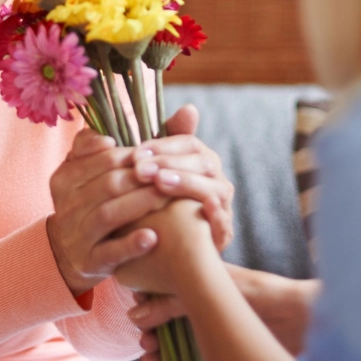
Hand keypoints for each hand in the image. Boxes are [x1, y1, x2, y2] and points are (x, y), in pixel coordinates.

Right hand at [46, 127, 229, 296]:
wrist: (70, 252)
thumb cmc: (95, 200)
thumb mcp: (95, 169)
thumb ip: (126, 139)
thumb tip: (189, 111)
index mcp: (65, 175)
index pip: (102, 158)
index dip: (133, 155)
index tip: (155, 155)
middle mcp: (65, 203)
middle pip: (108, 184)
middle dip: (142, 178)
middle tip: (171, 176)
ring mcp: (75, 233)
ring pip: (109, 214)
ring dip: (140, 204)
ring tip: (167, 199)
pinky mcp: (87, 261)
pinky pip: (110, 251)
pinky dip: (131, 244)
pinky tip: (153, 237)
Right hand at [127, 266, 321, 360]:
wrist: (308, 323)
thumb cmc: (270, 297)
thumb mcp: (220, 293)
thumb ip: (179, 301)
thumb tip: (137, 314)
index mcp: (209, 283)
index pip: (168, 289)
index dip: (149, 302)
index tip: (136, 315)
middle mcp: (211, 306)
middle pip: (170, 317)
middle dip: (152, 329)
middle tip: (144, 343)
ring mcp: (218, 331)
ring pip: (180, 340)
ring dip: (162, 349)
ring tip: (149, 357)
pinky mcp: (227, 354)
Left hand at [134, 104, 235, 250]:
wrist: (175, 252)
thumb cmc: (163, 205)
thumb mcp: (155, 175)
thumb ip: (156, 145)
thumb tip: (186, 108)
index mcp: (202, 160)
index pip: (188, 143)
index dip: (163, 145)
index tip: (136, 151)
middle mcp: (216, 180)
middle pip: (201, 162)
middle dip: (169, 163)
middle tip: (141, 168)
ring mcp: (222, 206)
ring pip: (213, 189)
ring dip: (187, 183)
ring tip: (160, 182)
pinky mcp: (223, 234)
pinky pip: (224, 223)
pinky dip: (215, 215)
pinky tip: (203, 207)